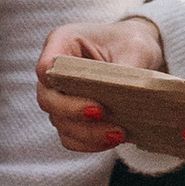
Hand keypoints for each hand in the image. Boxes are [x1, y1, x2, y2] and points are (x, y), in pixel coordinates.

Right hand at [34, 14, 166, 152]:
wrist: (137, 54)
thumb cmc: (131, 42)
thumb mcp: (136, 48)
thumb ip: (129, 70)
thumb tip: (131, 96)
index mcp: (62, 43)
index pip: (46, 67)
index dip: (61, 86)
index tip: (94, 101)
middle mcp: (55, 71)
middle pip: (48, 99)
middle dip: (74, 113)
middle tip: (104, 115)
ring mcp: (60, 96)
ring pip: (59, 122)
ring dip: (86, 133)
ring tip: (118, 134)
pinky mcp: (70, 117)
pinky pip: (70, 137)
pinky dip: (88, 143)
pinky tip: (112, 140)